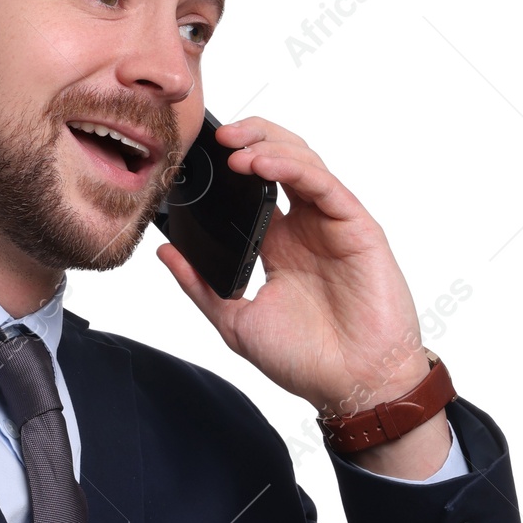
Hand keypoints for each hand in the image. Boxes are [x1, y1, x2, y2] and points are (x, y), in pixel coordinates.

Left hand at [155, 116, 443, 445]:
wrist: (352, 386)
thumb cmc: (306, 360)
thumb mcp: (235, 320)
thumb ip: (200, 284)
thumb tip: (165, 253)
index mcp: (277, 244)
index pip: (253, 187)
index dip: (229, 165)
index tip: (196, 157)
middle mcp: (305, 227)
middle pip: (280, 160)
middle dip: (250, 138)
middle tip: (216, 136)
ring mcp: (331, 225)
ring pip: (304, 162)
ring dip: (268, 146)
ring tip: (234, 149)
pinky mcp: (357, 228)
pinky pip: (324, 185)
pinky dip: (293, 167)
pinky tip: (263, 164)